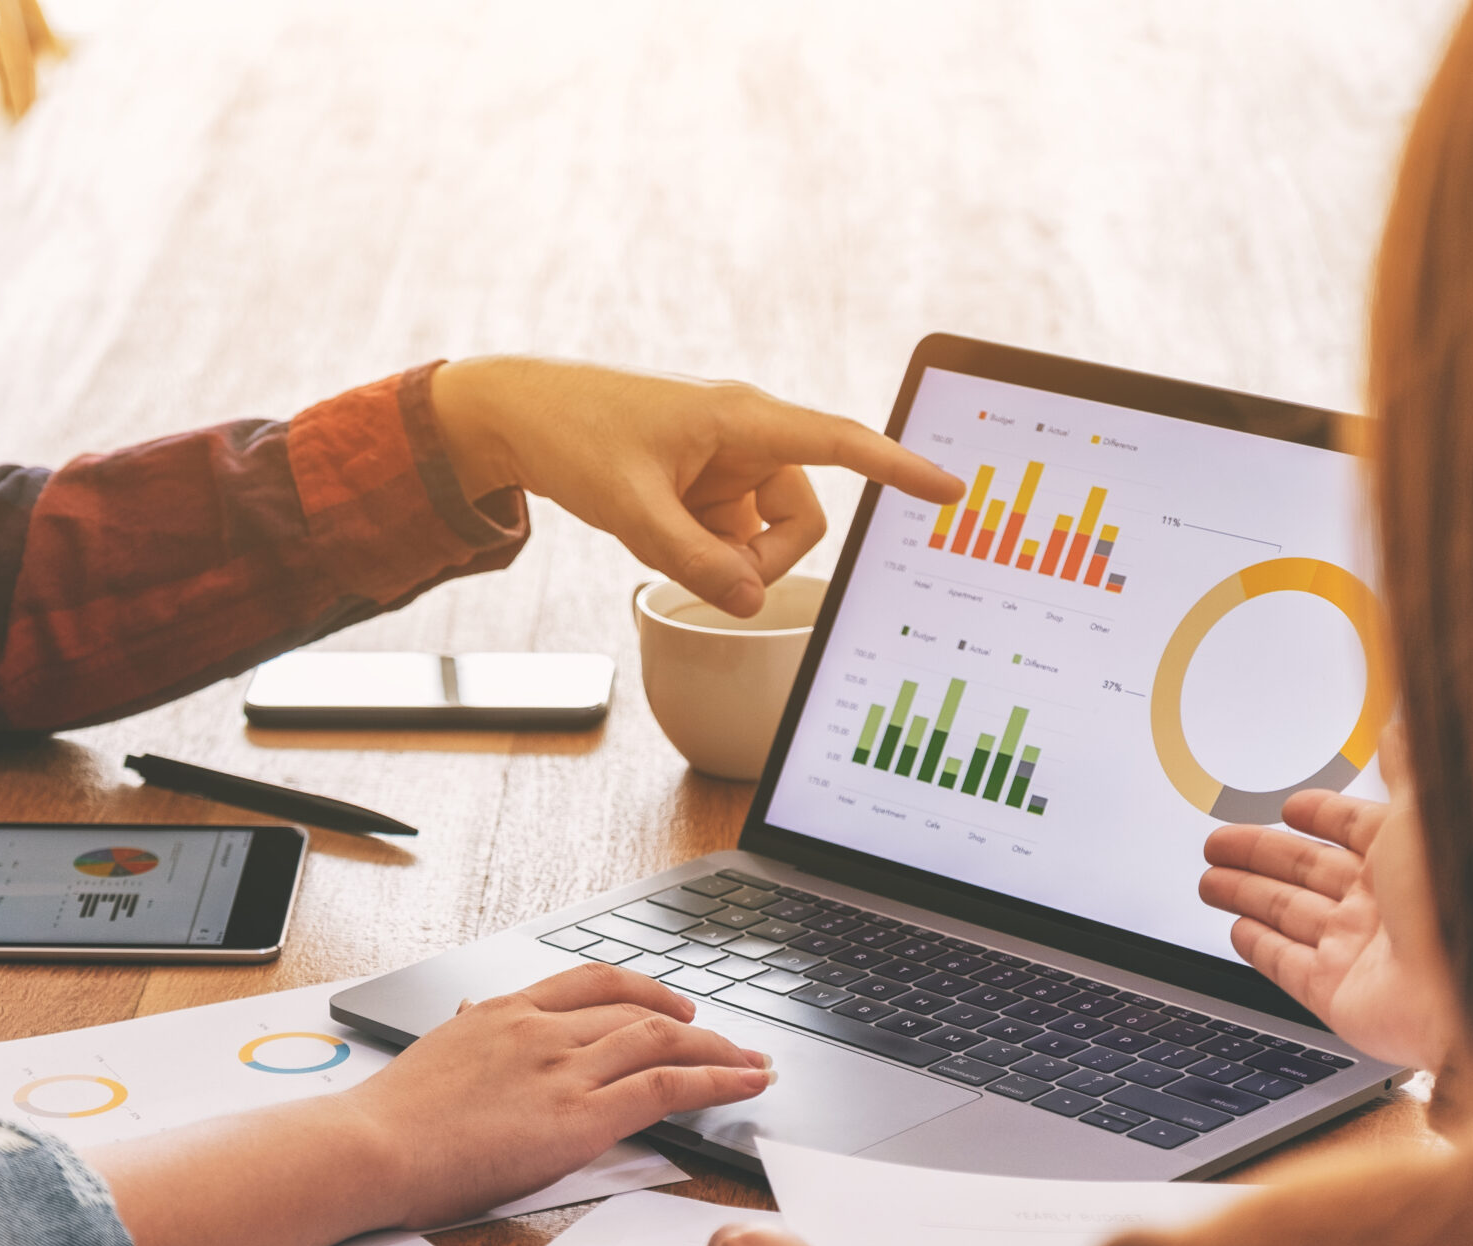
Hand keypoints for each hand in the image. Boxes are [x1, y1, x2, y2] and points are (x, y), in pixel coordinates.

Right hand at [340, 964, 774, 1228]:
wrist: (372, 1147)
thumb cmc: (391, 1119)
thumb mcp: (432, 1054)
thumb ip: (465, 1030)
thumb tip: (467, 1013)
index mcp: (505, 1011)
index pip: (592, 981)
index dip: (643, 990)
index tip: (669, 1005)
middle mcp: (542, 1029)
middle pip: (639, 1010)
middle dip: (694, 1025)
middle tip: (727, 1041)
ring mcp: (563, 1068)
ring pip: (663, 1041)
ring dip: (720, 1050)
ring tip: (754, 1063)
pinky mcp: (579, 1116)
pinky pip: (666, 1086)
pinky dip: (716, 1080)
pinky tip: (745, 1084)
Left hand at [429, 356, 966, 617]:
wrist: (521, 417)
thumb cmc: (577, 438)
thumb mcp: (634, 512)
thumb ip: (695, 563)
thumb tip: (750, 602)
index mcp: (744, 419)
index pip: (843, 443)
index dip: (900, 468)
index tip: (951, 489)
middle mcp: (746, 435)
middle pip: (801, 518)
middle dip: (764, 560)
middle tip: (708, 574)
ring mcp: (726, 461)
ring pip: (765, 534)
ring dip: (727, 559)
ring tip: (663, 542)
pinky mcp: (706, 482)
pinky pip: (730, 535)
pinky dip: (703, 551)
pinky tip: (656, 534)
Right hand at [1198, 788, 1454, 1068]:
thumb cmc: (1467, 899)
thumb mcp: (1430, 809)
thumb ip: (1408, 766)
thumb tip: (1401, 723)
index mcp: (1407, 858)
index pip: (1352, 830)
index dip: (1318, 815)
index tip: (1290, 806)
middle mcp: (1385, 904)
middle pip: (1307, 870)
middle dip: (1259, 853)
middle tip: (1219, 841)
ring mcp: (1361, 950)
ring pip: (1289, 915)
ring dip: (1247, 894)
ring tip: (1209, 881)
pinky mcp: (1339, 993)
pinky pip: (1289, 966)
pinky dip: (1260, 948)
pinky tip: (1238, 930)